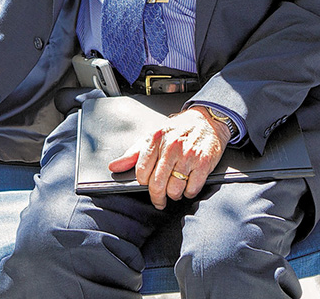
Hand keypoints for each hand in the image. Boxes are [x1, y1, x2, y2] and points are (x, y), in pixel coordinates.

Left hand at [108, 106, 229, 209]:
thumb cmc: (177, 130)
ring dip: (173, 195)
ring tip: (174, 189)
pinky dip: (189, 192)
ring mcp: (188, 155)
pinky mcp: (203, 163)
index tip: (147, 184)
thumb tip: (114, 167)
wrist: (206, 121)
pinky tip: (187, 185)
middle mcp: (171, 146)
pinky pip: (192, 189)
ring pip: (174, 190)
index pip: (141, 172)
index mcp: (155, 139)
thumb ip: (133, 154)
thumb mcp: (152, 136)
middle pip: (157, 184)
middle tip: (159, 200)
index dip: (143, 182)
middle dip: (157, 197)